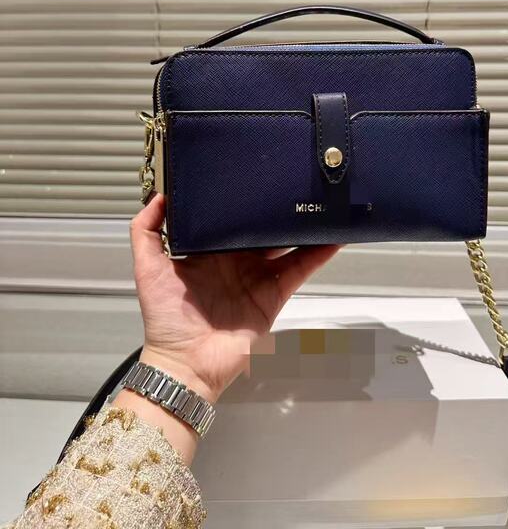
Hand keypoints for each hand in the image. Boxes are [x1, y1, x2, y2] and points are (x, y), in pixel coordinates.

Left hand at [129, 194, 340, 404]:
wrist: (186, 364)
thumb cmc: (165, 317)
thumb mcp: (148, 268)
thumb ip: (146, 231)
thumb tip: (160, 195)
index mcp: (208, 251)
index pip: (228, 218)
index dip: (239, 198)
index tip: (252, 172)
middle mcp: (235, 259)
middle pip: (260, 227)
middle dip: (273, 207)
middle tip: (289, 178)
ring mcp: (258, 276)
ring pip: (285, 244)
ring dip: (301, 225)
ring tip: (317, 200)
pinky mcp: (274, 294)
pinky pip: (299, 269)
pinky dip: (318, 254)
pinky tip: (332, 237)